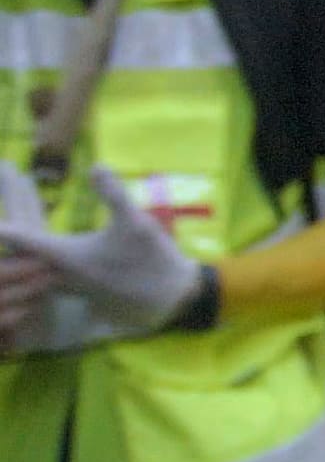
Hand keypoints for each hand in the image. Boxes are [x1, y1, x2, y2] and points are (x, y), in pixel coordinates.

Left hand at [0, 168, 206, 341]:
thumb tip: (95, 166)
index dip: (2, 229)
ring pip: (28, 269)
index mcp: (66, 255)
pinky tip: (37, 255)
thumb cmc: (151, 259)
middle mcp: (59, 273)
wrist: (170, 295)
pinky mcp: (77, 289)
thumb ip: (114, 194)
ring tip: (12, 235)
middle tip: (3, 217)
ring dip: (17, 253)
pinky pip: (41, 276)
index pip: (21, 238)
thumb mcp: (137, 222)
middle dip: (7, 237)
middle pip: (16, 257)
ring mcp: (67, 284)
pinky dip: (33, 261)